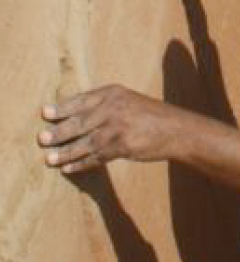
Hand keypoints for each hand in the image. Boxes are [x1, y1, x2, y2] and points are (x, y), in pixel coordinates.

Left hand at [38, 85, 180, 174]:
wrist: (176, 129)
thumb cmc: (149, 115)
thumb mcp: (127, 101)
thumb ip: (103, 106)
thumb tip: (72, 116)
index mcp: (113, 93)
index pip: (81, 100)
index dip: (62, 107)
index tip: (45, 113)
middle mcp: (114, 108)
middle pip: (80, 122)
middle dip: (59, 132)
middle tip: (41, 139)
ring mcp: (118, 128)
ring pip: (86, 142)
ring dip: (66, 152)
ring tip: (49, 159)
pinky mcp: (123, 146)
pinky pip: (97, 157)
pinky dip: (81, 164)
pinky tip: (68, 168)